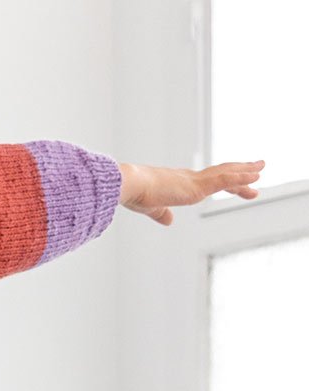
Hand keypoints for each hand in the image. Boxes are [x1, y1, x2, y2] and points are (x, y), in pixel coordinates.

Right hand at [119, 158, 264, 224]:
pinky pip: (225, 179)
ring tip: (261, 169)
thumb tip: (168, 221)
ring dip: (246, 172)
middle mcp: (189, 179)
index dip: (223, 181)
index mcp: (179, 183)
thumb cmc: (135, 194)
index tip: (236, 183)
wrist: (129, 185)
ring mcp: (194, 181)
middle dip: (240, 174)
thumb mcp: (150, 207)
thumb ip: (160, 213)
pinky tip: (254, 175)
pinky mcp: (196, 186)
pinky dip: (241, 176)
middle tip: (258, 172)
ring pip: (226, 174)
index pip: (207, 181)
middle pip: (221, 174)